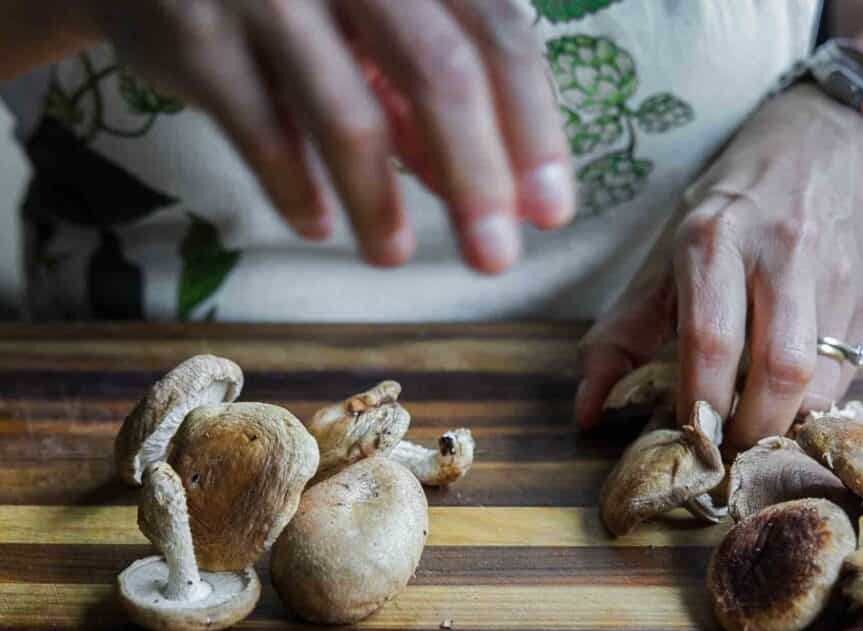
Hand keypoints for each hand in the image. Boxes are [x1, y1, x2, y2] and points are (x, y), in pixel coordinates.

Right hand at [81, 0, 573, 271]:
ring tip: (390, 257)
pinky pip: (259, 132)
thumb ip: (426, 84)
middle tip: (495, 259)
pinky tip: (317, 225)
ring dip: (377, 203)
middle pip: (440, 72)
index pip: (497, 32)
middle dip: (477, 178)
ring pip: (346, 115)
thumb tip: (483, 183)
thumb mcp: (372, 13)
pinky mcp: (194, 34)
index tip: (553, 211)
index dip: (534, 127)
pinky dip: (293, 189)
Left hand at [577, 85, 862, 447]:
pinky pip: (848, 371)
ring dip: (787, 425)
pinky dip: (815, 405)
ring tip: (754, 440)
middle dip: (750, 429)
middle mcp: (780, 253)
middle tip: (725, 458)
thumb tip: (585, 413)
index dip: (697, 402)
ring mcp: (833, 274)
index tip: (684, 441)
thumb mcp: (664, 257)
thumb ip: (620, 335)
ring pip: (823, 377)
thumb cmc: (725, 211)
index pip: (708, 339)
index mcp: (714, 239)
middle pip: (778, 367)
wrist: (821, 147)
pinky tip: (787, 411)